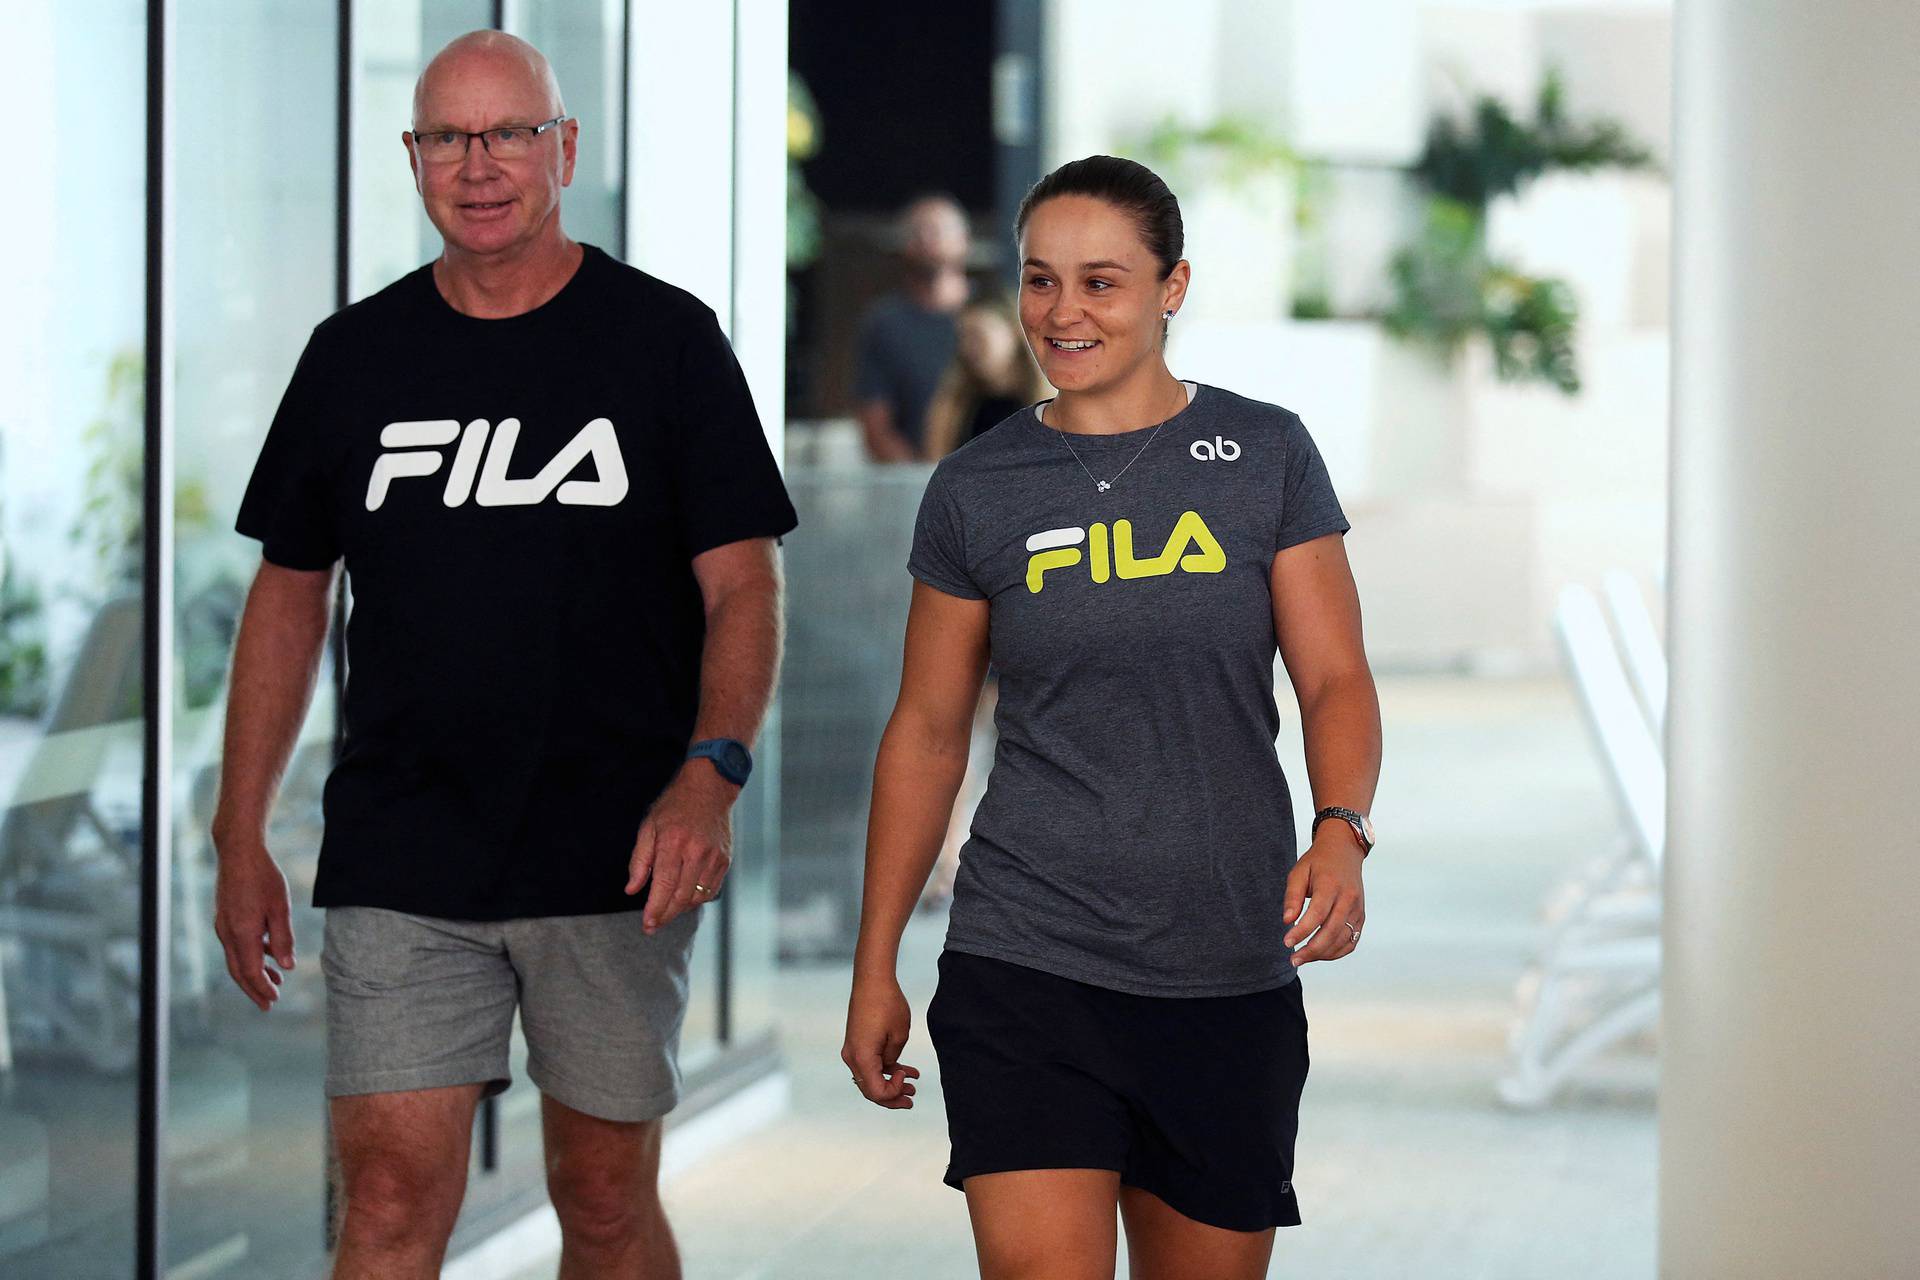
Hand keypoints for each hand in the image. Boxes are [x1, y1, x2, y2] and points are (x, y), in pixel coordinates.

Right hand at [212, 843, 294, 1011]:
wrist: (238, 852)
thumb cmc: (263, 876)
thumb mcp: (280, 907)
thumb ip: (283, 938)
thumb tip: (287, 967)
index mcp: (242, 933)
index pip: (251, 971)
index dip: (262, 988)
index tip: (274, 1002)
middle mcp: (228, 933)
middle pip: (239, 971)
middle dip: (254, 989)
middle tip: (269, 1005)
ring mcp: (223, 926)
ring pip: (237, 959)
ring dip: (254, 973)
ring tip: (275, 981)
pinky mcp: (225, 918)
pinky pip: (236, 945)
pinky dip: (251, 955)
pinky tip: (269, 955)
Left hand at [626, 764, 734, 933]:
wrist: (709, 788)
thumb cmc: (675, 806)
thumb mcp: (649, 827)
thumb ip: (639, 860)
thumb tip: (632, 889)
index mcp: (673, 843)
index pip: (664, 886)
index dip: (655, 909)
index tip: (647, 924)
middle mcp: (696, 852)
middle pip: (681, 897)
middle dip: (665, 915)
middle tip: (653, 925)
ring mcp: (714, 857)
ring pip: (697, 897)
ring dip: (680, 909)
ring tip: (666, 910)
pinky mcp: (725, 860)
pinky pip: (711, 890)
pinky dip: (697, 899)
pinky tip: (685, 898)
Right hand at [841, 973, 919, 1108]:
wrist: (872, 980)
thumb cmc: (887, 1003)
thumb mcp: (899, 1035)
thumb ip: (894, 1059)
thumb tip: (890, 1069)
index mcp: (862, 1057)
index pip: (876, 1092)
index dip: (894, 1093)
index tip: (907, 1077)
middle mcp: (852, 1057)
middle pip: (870, 1089)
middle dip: (892, 1097)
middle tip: (911, 1099)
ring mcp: (852, 1050)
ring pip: (870, 1078)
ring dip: (890, 1084)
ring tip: (913, 1087)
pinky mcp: (857, 1043)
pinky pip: (870, 1064)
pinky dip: (886, 1070)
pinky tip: (906, 1070)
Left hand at [1283, 830, 1366, 966]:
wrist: (1345, 852)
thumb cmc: (1318, 862)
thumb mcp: (1299, 872)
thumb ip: (1292, 896)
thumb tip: (1287, 921)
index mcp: (1331, 885)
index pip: (1317, 914)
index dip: (1302, 931)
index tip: (1287, 943)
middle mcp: (1348, 899)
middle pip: (1332, 931)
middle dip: (1311, 950)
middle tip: (1293, 959)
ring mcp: (1358, 909)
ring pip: (1343, 940)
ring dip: (1322, 954)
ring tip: (1302, 958)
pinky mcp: (1361, 917)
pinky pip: (1351, 941)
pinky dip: (1336, 952)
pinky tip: (1320, 954)